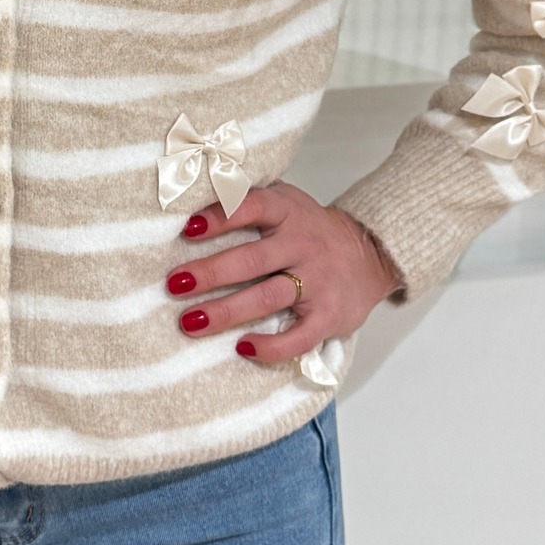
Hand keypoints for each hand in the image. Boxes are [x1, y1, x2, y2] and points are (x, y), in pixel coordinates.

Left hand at [164, 180, 401, 366]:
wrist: (370, 254)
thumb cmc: (310, 229)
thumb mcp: (286, 201)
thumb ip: (249, 198)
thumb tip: (190, 196)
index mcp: (288, 212)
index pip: (253, 207)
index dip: (221, 216)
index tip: (188, 228)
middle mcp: (303, 245)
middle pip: (253, 259)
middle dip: (211, 273)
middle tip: (174, 284)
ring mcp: (318, 282)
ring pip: (268, 298)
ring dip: (226, 311)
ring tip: (190, 322)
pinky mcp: (328, 316)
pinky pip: (299, 337)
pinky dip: (271, 347)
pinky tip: (242, 347)